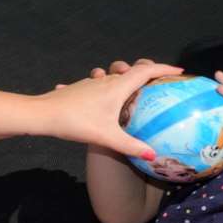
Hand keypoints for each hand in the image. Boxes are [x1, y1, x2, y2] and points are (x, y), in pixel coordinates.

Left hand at [43, 58, 181, 158]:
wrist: (42, 114)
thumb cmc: (75, 122)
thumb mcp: (106, 136)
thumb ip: (130, 146)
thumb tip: (152, 154)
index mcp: (118, 86)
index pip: (146, 70)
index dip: (164, 68)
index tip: (179, 71)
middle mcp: (107, 80)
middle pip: (132, 69)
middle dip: (147, 70)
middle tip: (158, 81)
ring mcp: (92, 82)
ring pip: (114, 74)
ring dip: (124, 77)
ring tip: (130, 90)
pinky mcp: (80, 88)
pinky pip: (98, 83)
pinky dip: (105, 86)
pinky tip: (97, 100)